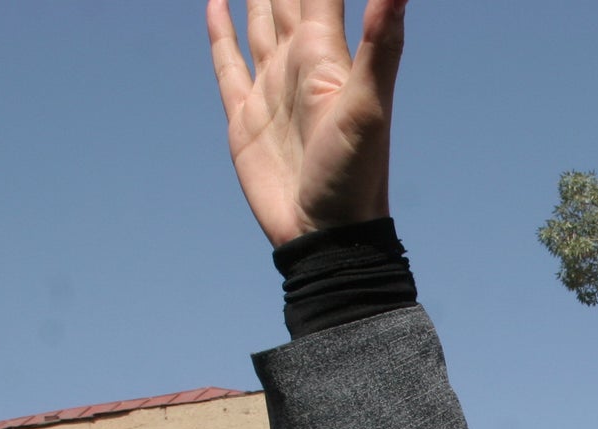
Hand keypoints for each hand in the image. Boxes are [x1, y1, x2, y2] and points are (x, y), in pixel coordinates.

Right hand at [207, 0, 406, 246]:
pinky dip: (220, 32)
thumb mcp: (370, 106)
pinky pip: (227, 64)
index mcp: (324, 54)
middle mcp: (296, 63)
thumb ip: (381, 41)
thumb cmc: (356, 175)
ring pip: (258, 20)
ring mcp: (269, 88)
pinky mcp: (244, 118)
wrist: (329, 237)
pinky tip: (216, 4)